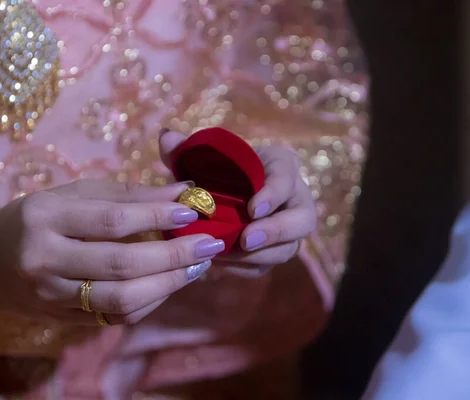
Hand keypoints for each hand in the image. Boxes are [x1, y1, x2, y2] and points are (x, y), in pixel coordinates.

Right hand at [0, 180, 223, 325]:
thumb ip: (126, 195)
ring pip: (121, 299)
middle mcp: (46, 259)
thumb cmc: (33, 218)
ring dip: (168, 284)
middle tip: (210, 245)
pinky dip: (148, 302)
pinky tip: (169, 285)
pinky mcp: (61, 320)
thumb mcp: (71, 195)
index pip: (112, 219)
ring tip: (197, 268)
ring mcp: (51, 296)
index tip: (193, 211)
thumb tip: (181, 194)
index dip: (157, 216)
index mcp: (46, 216)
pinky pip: (114, 317)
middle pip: (122, 264)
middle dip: (174, 256)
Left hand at [159, 130, 315, 273]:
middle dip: (276, 231)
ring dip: (257, 255)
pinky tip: (219, 263)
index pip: (286, 178)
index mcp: (281, 166)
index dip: (273, 195)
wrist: (225, 191)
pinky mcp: (273, 252)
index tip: (252, 209)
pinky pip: (266, 266)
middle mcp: (295, 199)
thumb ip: (186, 149)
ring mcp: (288, 230)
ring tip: (223, 254)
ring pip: (287, 248)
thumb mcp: (204, 156)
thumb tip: (167, 137)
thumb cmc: (218, 168)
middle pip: (303, 220)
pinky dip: (243, 267)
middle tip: (246, 239)